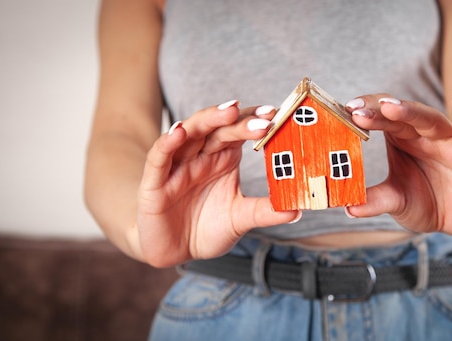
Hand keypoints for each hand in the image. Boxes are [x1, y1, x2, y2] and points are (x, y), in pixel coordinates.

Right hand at [136, 101, 298, 266]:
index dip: (254, 121)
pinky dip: (168, 142)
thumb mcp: (239, 219)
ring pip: (190, 133)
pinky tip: (180, 132)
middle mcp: (200, 156)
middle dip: (240, 120)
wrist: (172, 251)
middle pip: (219, 128)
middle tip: (264, 117)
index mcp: (222, 159)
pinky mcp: (154, 181)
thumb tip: (296, 210)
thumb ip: (264, 212)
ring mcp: (177, 165)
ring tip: (230, 110)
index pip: (238, 131)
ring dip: (209, 119)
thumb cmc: (205, 228)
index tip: (276, 114)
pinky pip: (160, 156)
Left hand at [345, 91, 451, 234]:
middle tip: (357, 110)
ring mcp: (448, 139)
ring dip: (409, 111)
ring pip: (428, 118)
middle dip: (379, 111)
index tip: (344, 113)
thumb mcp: (396, 201)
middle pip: (400, 114)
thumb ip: (375, 201)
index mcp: (401, 138)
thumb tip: (348, 208)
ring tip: (390, 107)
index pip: (381, 116)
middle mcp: (423, 133)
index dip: (365, 113)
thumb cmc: (425, 202)